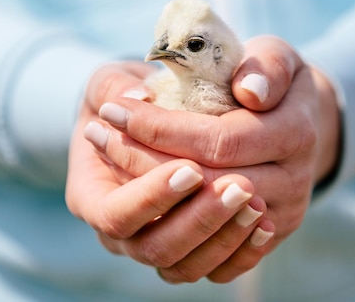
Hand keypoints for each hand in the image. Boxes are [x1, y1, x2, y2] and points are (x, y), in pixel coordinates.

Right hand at [66, 62, 271, 282]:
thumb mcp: (113, 81)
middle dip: (200, 219)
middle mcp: (121, 230)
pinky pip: (215, 272)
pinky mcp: (192, 250)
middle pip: (156, 247)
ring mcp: (157, 243)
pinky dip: (240, 254)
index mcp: (91, 192)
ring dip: (224, 236)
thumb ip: (117, 84)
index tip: (191, 168)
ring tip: (254, 200)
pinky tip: (264, 223)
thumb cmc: (129, 97)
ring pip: (188, 266)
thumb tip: (141, 93)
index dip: (153, 196)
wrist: (150, 114)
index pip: (116, 214)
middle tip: (240, 185)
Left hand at [73, 36, 340, 281]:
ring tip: (109, 157)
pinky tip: (137, 198)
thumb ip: (266, 65)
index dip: (162, 129)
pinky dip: (172, 233)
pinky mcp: (263, 239)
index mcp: (295, 132)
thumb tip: (249, 92)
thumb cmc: (271, 80)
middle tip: (98, 132)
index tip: (116, 108)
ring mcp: (279, 217)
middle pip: (206, 186)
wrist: (297, 118)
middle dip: (143, 160)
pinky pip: (214, 262)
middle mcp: (293, 183)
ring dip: (148, 200)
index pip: (219, 142)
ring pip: (204, 231)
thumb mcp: (273, 54)